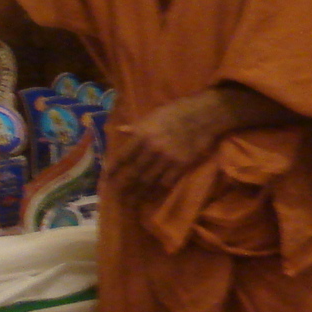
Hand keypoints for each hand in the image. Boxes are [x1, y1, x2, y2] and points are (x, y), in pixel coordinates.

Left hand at [113, 91, 227, 197]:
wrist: (204, 115)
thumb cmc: (176, 111)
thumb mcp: (153, 115)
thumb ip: (136, 126)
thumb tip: (120, 130)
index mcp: (142, 134)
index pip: (122, 157)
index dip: (113, 170)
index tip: (107, 179)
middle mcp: (152, 148)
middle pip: (133, 173)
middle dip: (124, 185)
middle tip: (117, 195)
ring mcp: (167, 158)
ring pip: (148, 180)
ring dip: (139, 192)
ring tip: (132, 200)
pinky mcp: (181, 165)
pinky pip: (166, 182)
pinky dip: (158, 190)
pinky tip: (153, 195)